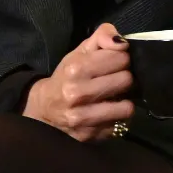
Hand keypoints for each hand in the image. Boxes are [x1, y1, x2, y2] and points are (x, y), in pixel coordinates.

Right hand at [21, 23, 134, 141]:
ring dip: (124, 101)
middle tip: (115, 80)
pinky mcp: (89, 135)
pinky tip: (107, 112)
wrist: (45, 109)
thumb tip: (122, 43)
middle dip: (124, 78)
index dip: (121, 58)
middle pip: (126, 80)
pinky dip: (117, 119)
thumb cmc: (67, 76)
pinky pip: (120, 126)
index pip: (121, 57)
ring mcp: (83, 118)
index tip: (114, 63)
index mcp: (76, 68)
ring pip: (127, 107)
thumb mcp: (80, 51)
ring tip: (114, 98)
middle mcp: (78, 93)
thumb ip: (103, 36)